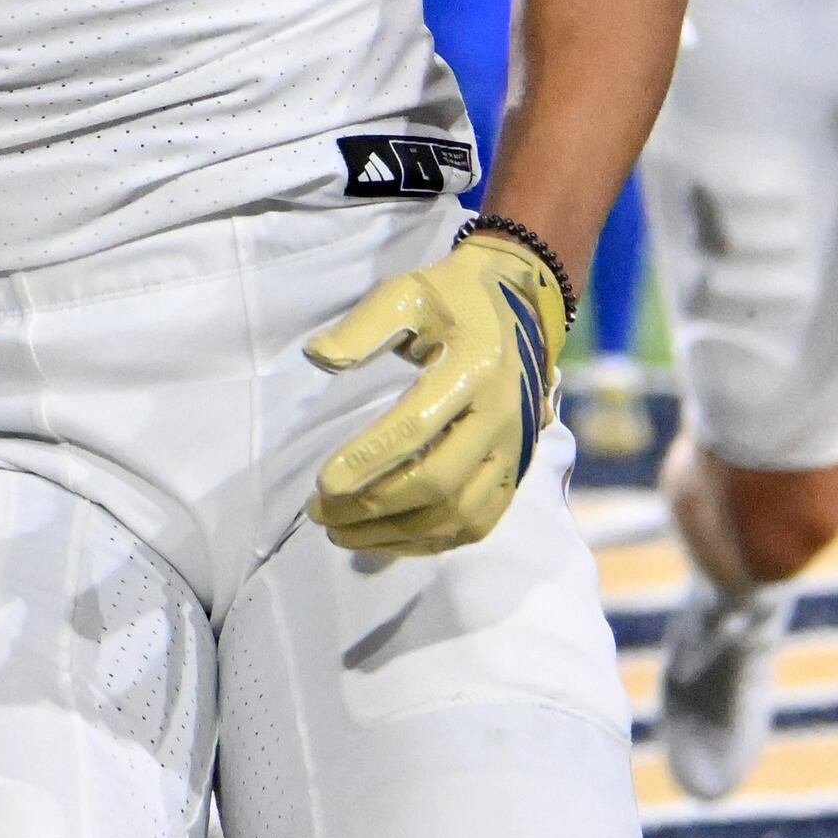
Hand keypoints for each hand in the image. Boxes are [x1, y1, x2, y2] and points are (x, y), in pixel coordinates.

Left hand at [304, 227, 570, 557]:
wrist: (520, 306)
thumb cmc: (451, 300)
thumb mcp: (406, 294)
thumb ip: (363, 327)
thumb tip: (317, 359)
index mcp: (473, 367)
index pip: (416, 426)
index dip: (367, 459)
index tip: (322, 482)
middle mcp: (501, 416)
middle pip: (437, 481)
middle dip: (372, 505)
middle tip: (319, 511)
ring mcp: (513, 450)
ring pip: (457, 515)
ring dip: (395, 535)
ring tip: (340, 532)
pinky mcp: (515, 473)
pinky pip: (475, 525)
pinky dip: (428, 543)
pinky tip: (384, 540)